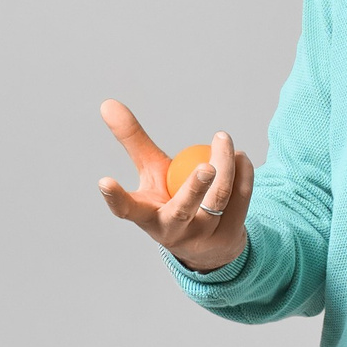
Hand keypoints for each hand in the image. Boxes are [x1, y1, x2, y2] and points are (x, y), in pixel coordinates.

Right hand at [98, 101, 254, 271]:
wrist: (203, 243)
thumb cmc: (167, 198)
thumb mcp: (151, 172)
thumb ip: (133, 141)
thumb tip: (107, 103)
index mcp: (147, 217)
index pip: (127, 210)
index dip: (115, 197)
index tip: (104, 181)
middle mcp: (173, 231)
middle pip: (182, 210)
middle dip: (194, 188)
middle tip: (206, 166)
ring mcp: (202, 237)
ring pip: (218, 200)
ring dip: (225, 167)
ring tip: (222, 140)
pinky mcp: (229, 236)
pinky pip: (240, 201)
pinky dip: (242, 175)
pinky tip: (239, 156)